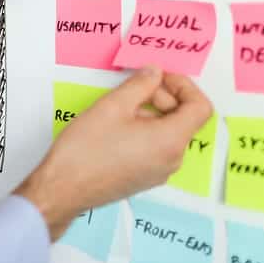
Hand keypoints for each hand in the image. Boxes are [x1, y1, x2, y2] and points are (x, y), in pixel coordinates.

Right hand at [14, 66, 212, 240]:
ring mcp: (159, 172)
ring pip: (168, 133)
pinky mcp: (145, 177)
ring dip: (151, 113)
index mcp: (170, 141)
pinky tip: (116, 126)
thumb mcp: (112, 106)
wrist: (63, 188)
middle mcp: (172, 159)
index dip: (184, 86)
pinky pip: (156, 147)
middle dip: (163, 97)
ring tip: (119, 108)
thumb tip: (154, 74)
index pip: (200, 107)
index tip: (161, 77)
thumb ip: (139, 84)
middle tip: (134, 87)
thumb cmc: (85, 151)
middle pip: (184, 119)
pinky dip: (144, 130)